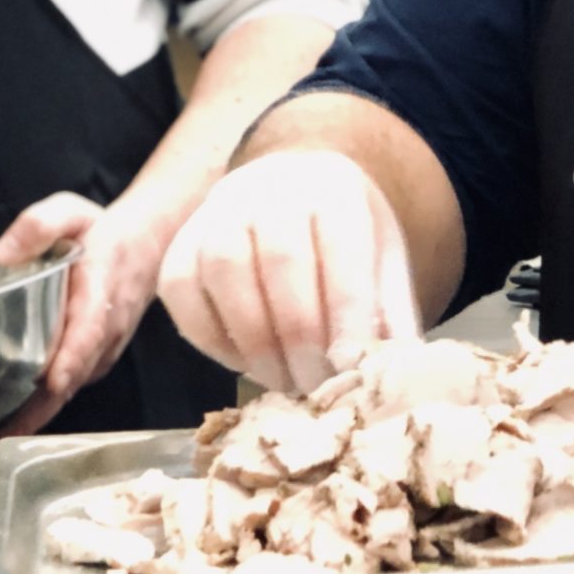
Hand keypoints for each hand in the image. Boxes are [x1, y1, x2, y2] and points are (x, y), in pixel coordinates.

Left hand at [0, 192, 165, 440]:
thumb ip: (39, 224)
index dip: (71, 357)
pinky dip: (44, 406)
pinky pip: (71, 386)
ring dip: (37, 415)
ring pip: (71, 388)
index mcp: (100, 290)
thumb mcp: (71, 210)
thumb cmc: (101, 231)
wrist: (148, 247)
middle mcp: (106, 329)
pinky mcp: (96, 360)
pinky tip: (11, 418)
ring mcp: (104, 350)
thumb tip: (5, 255)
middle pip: (74, 376)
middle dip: (38, 410)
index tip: (51, 382)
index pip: (89, 329)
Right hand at [157, 150, 420, 394]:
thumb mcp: (383, 263)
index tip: (352, 366)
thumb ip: (389, 314)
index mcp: (333, 189)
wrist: (293, 194)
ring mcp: (217, 211)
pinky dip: (209, 336)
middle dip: (300, 334)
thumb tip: (393, 375)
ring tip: (281, 380)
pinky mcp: (180, 243)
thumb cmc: (343, 240)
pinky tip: (243, 362)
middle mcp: (270, 188)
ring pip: (223, 268)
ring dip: (253, 338)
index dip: (347, 312)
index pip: (341, 246)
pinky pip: (181, 288)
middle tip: (315, 385)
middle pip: (280, 259)